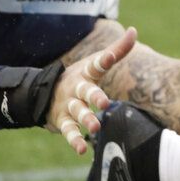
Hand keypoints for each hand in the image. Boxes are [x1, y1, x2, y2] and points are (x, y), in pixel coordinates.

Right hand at [46, 27, 137, 154]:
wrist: (45, 92)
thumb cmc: (80, 77)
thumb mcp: (95, 63)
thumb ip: (117, 50)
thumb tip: (134, 30)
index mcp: (85, 72)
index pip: (96, 64)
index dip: (105, 59)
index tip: (111, 56)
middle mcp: (75, 88)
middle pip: (85, 91)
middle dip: (94, 97)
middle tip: (104, 103)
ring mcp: (67, 105)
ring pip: (77, 112)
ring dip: (86, 119)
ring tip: (95, 128)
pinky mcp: (62, 121)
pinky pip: (68, 131)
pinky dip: (73, 140)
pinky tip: (81, 150)